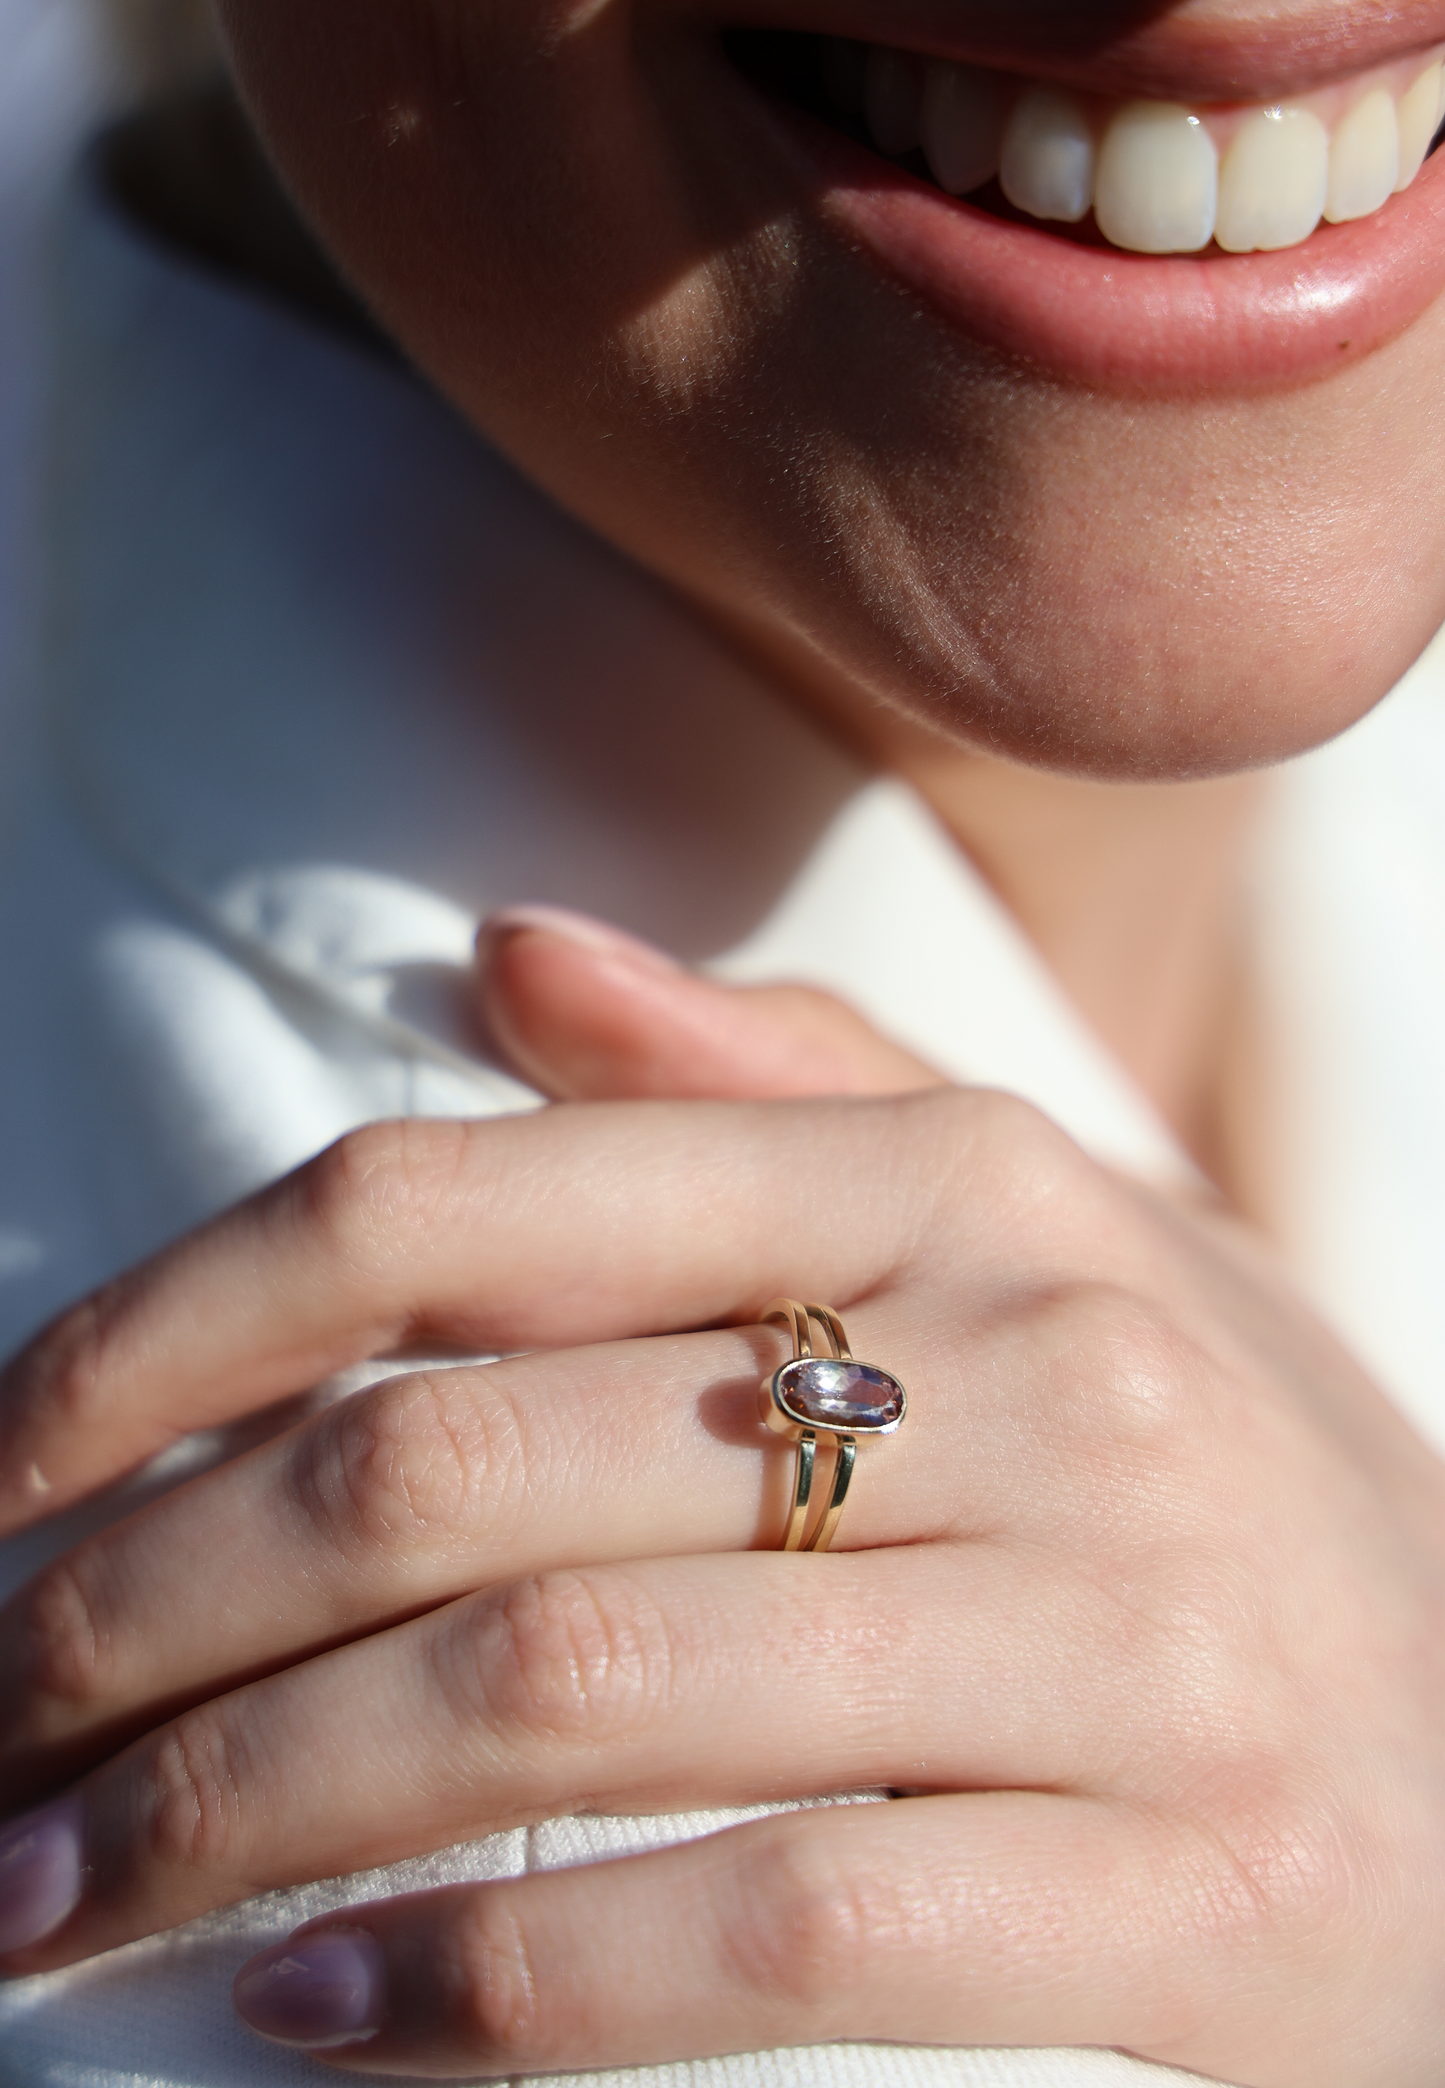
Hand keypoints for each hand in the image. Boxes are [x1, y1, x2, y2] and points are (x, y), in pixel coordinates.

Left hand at [1, 912, 1442, 2083]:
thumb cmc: (1213, 1469)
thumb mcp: (1048, 1221)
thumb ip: (771, 1078)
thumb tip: (501, 961)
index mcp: (959, 1177)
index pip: (459, 1203)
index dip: (168, 1329)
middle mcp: (1039, 1363)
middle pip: (459, 1464)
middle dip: (147, 1617)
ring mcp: (1126, 1627)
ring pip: (568, 1692)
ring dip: (251, 1818)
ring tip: (59, 1905)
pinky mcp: (1189, 1889)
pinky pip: (764, 1932)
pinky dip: (491, 1992)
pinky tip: (315, 2024)